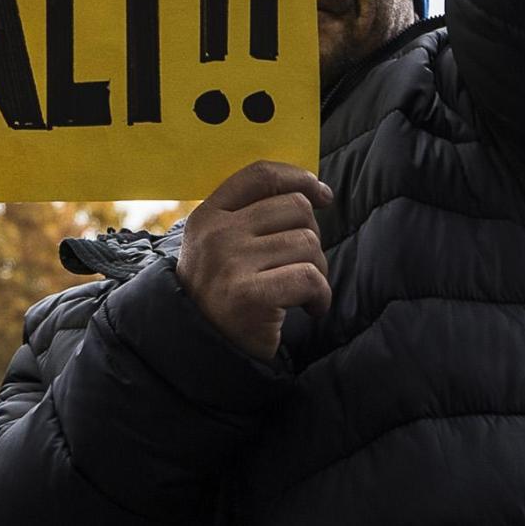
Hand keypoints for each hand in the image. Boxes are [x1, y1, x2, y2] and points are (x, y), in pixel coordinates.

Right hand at [177, 160, 332, 359]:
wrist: (202, 350)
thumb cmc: (223, 294)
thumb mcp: (221, 246)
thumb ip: (252, 216)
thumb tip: (311, 190)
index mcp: (208, 216)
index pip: (260, 175)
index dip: (298, 178)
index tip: (322, 195)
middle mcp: (216, 234)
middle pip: (295, 207)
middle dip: (312, 236)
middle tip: (304, 265)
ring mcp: (231, 263)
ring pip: (307, 243)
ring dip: (318, 270)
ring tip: (303, 291)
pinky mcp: (250, 295)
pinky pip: (309, 277)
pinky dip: (321, 295)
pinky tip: (311, 308)